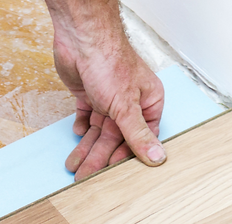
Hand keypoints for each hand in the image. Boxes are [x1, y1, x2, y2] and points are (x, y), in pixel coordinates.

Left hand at [50, 4, 165, 180]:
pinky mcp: (88, 93)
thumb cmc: (109, 62)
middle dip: (99, 156)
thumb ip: (138, 134)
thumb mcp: (126, 106)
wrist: (81, 38)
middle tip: (85, 177)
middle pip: (115, 137)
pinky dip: (82, 127)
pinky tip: (78, 135)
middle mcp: (129, 101)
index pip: (140, 137)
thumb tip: (158, 157)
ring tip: (74, 166)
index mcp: (148, 102)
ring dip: (86, 147)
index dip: (126, 156)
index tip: (113, 174)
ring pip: (99, 130)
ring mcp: (108, 97)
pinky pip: (86, 116)